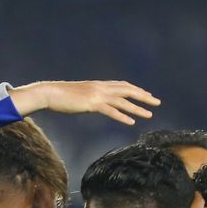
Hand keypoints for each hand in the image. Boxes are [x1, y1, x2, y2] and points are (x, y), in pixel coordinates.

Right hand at [9, 80, 159, 124]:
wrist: (49, 93)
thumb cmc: (61, 96)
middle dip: (143, 96)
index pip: (122, 85)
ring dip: (137, 108)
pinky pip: (111, 111)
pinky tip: (132, 122)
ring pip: (122, 101)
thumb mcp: (80, 95)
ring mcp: (97, 95)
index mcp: (99, 84)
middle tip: (157, 102)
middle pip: (127, 90)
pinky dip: (122, 116)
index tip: (147, 95)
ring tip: (150, 114)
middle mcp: (100, 87)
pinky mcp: (91, 104)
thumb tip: (95, 104)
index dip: (136, 90)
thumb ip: (90, 98)